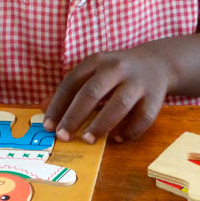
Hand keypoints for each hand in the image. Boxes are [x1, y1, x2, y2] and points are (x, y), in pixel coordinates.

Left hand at [43, 47, 173, 143]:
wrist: (156, 63)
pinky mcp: (155, 96)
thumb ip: (71, 89)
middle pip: (92, 92)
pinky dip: (129, 131)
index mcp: (96, 61)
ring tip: (87, 140)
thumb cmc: (116, 72)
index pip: (71, 83)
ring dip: (100, 124)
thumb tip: (42, 109)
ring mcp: (138, 82)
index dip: (57, 105)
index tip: (48, 126)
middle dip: (75, 116)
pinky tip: (116, 139)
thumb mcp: (94, 72)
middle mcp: (116, 68)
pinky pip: (142, 117)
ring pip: (118, 104)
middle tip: (63, 136)